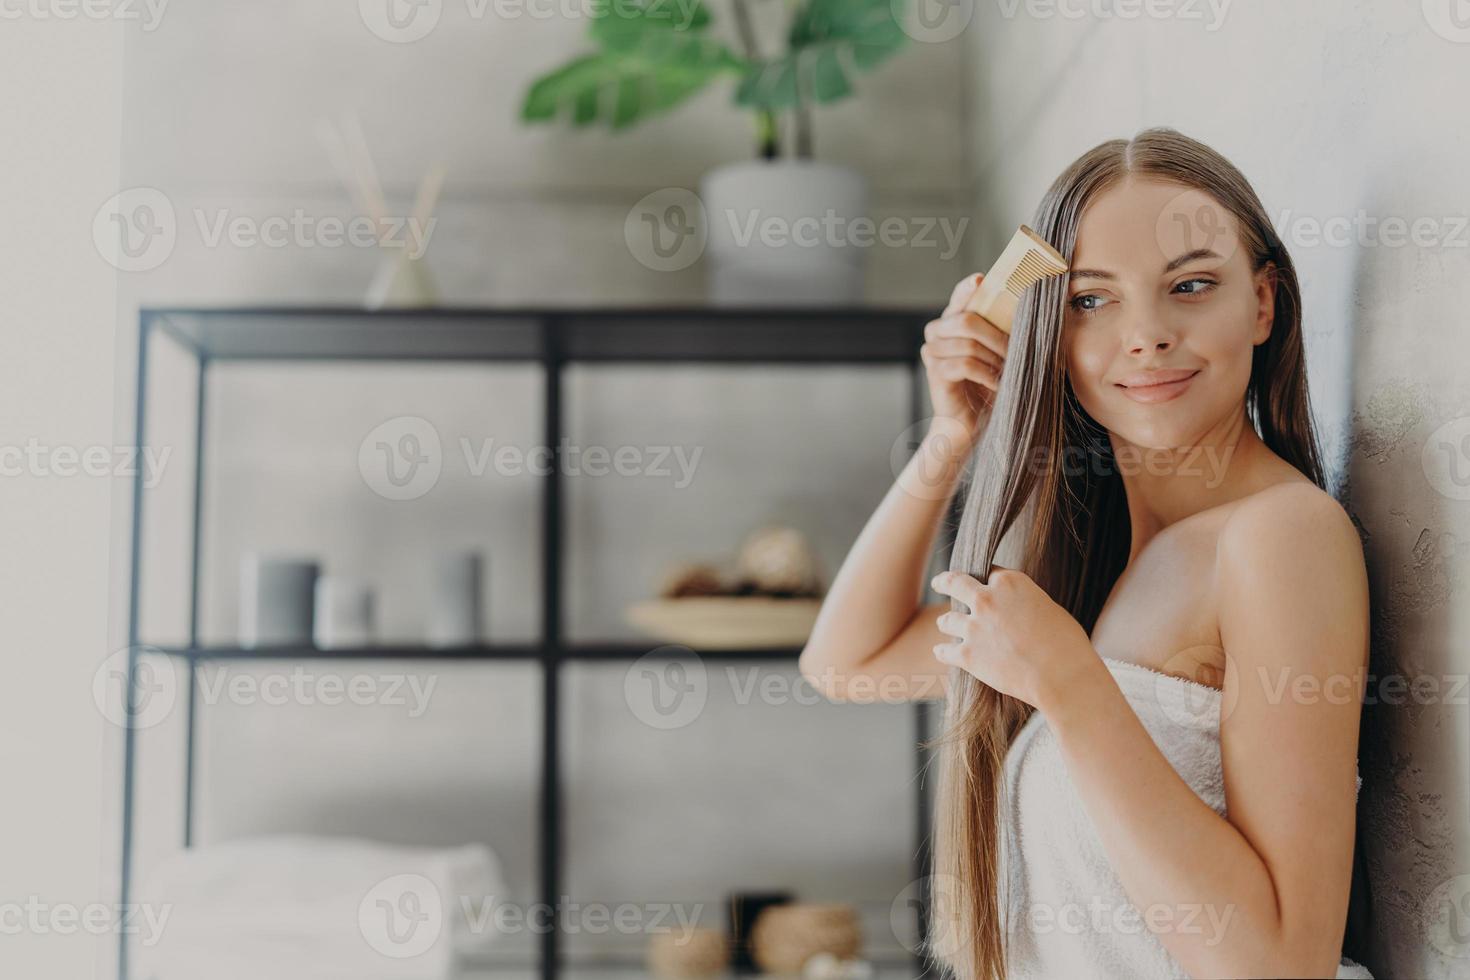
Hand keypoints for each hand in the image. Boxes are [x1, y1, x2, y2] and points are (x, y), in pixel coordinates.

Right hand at [921, 274, 1009, 450]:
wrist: (970, 424)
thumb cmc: (987, 387)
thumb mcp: (1000, 354)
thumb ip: (1004, 331)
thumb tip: (1031, 310)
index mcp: (954, 322)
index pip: (960, 297)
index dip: (968, 287)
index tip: (981, 279)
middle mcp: (938, 333)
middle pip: (967, 319)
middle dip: (997, 337)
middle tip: (1014, 354)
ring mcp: (932, 352)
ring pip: (968, 343)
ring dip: (994, 359)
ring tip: (1005, 373)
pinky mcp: (934, 373)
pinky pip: (964, 364)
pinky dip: (986, 374)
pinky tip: (995, 384)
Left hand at [929, 566, 1100, 712]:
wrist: (1062, 676)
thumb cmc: (1066, 644)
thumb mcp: (1049, 608)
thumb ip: (1026, 603)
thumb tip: (1018, 611)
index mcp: (1010, 582)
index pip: (989, 573)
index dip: (986, 580)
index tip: (981, 582)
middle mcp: (987, 599)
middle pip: (955, 583)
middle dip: (945, 582)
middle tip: (939, 583)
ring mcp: (974, 627)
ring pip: (946, 620)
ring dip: (946, 623)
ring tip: (944, 624)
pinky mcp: (968, 655)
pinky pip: (945, 651)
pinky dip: (943, 652)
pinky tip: (941, 652)